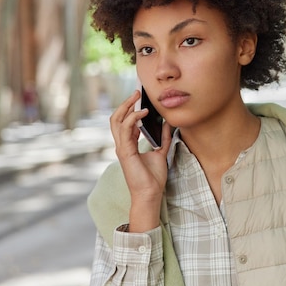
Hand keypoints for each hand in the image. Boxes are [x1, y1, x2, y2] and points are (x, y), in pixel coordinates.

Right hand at [109, 90, 171, 231]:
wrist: (150, 193)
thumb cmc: (153, 177)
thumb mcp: (161, 152)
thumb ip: (164, 138)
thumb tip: (168, 123)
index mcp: (128, 144)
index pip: (124, 121)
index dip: (129, 108)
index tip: (139, 97)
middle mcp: (122, 144)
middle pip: (116, 118)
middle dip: (125, 103)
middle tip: (136, 92)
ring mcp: (122, 147)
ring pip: (116, 120)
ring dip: (127, 106)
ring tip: (137, 97)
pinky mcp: (125, 151)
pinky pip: (125, 129)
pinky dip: (132, 118)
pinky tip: (143, 112)